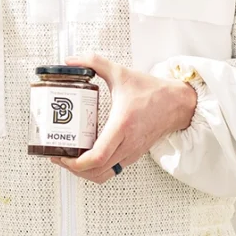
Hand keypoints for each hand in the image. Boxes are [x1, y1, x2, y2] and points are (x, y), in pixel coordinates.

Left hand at [51, 54, 195, 183]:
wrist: (177, 103)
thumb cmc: (152, 91)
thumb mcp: (120, 72)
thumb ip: (93, 62)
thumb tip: (71, 60)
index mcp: (122, 124)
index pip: (98, 156)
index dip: (77, 163)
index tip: (62, 156)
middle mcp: (128, 143)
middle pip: (97, 171)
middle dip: (74, 169)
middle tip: (58, 157)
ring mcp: (132, 152)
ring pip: (104, 175)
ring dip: (84, 173)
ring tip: (69, 160)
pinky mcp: (134, 155)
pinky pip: (112, 170)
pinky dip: (96, 170)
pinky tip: (86, 157)